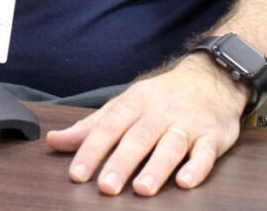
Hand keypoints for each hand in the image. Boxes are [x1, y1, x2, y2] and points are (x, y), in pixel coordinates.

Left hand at [45, 54, 249, 195]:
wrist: (212, 77)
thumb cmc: (161, 97)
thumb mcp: (125, 105)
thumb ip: (90, 127)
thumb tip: (53, 141)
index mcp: (135, 101)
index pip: (109, 126)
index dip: (92, 150)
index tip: (77, 174)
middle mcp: (161, 111)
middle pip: (139, 137)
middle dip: (121, 162)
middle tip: (106, 187)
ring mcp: (188, 122)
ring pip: (171, 144)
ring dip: (157, 167)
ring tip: (142, 189)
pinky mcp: (213, 135)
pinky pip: (206, 152)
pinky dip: (197, 167)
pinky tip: (186, 182)